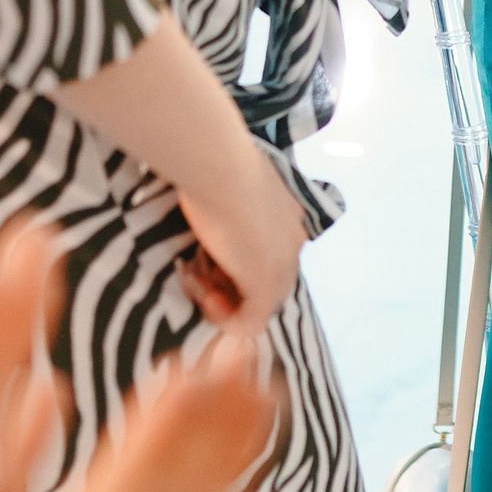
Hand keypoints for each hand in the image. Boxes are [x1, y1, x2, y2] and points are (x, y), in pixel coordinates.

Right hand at [176, 140, 312, 330]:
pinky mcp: (266, 286)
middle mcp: (294, 244)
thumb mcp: (231, 186)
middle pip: (265, 282)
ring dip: (224, 300)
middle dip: (231, 285)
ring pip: (257, 303)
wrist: (220, 168)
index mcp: (290, 219)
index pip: (268, 255)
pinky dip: (224, 319)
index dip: (234, 264)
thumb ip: (236, 206)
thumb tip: (213, 212)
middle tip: (199, 273)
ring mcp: (283, 267)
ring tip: (197, 279)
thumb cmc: (218, 169)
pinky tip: (205, 298)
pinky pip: (250, 323)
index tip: (205, 256)